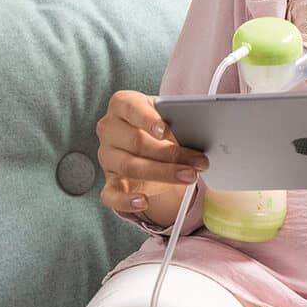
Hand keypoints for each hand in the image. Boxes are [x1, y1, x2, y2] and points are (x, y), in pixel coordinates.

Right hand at [95, 90, 208, 213]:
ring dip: (164, 174)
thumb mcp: (168, 118)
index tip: (163, 131)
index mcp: (122, 105)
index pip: (130, 108)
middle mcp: (109, 129)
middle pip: (137, 142)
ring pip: (131, 167)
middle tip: (199, 162)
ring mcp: (107, 156)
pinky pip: (111, 194)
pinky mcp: (109, 181)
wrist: (151, 146)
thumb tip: (200, 137)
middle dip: (171, 153)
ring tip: (190, 176)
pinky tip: (143, 201)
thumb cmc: (160, 126)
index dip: (147, 119)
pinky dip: (126, 200)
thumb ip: (177, 123)